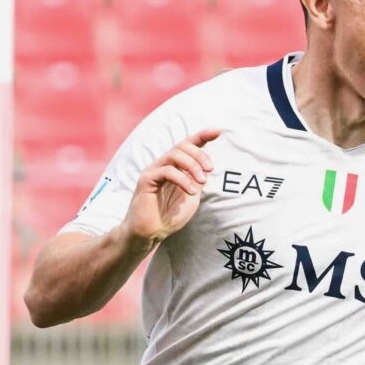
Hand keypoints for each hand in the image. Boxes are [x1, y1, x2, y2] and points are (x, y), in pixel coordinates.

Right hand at [122, 128, 222, 247]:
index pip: (188, 145)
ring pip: (175, 155)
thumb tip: (207, 166)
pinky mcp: (146, 179)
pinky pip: (167, 171)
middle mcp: (163, 164)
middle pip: (183, 146)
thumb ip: (197, 180)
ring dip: (192, 165)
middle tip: (210, 169)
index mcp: (175, 167)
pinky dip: (182, 179)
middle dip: (200, 154)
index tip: (218, 131)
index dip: (203, 136)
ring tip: (201, 181)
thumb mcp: (191, 196)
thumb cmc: (169, 216)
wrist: (150, 233)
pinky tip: (190, 191)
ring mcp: (154, 170)